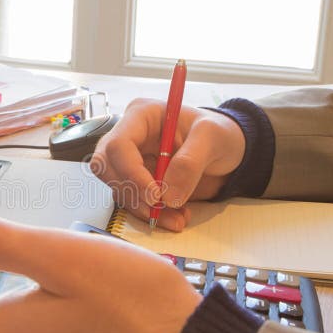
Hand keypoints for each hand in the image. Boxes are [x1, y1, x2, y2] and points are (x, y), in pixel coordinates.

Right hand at [90, 99, 244, 230]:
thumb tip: (168, 195)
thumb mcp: (212, 137)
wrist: (226, 151)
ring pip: (118, 188)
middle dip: (131, 192)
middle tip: (159, 206)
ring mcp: (130, 161)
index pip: (119, 144)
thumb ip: (190, 163)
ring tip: (178, 217)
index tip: (155, 194)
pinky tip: (176, 216)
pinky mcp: (137, 181)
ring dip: (144, 209)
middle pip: (106, 167)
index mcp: (141, 116)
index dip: (131, 172)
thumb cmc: (218, 133)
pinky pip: (133, 202)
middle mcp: (129, 137)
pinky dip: (152, 215)